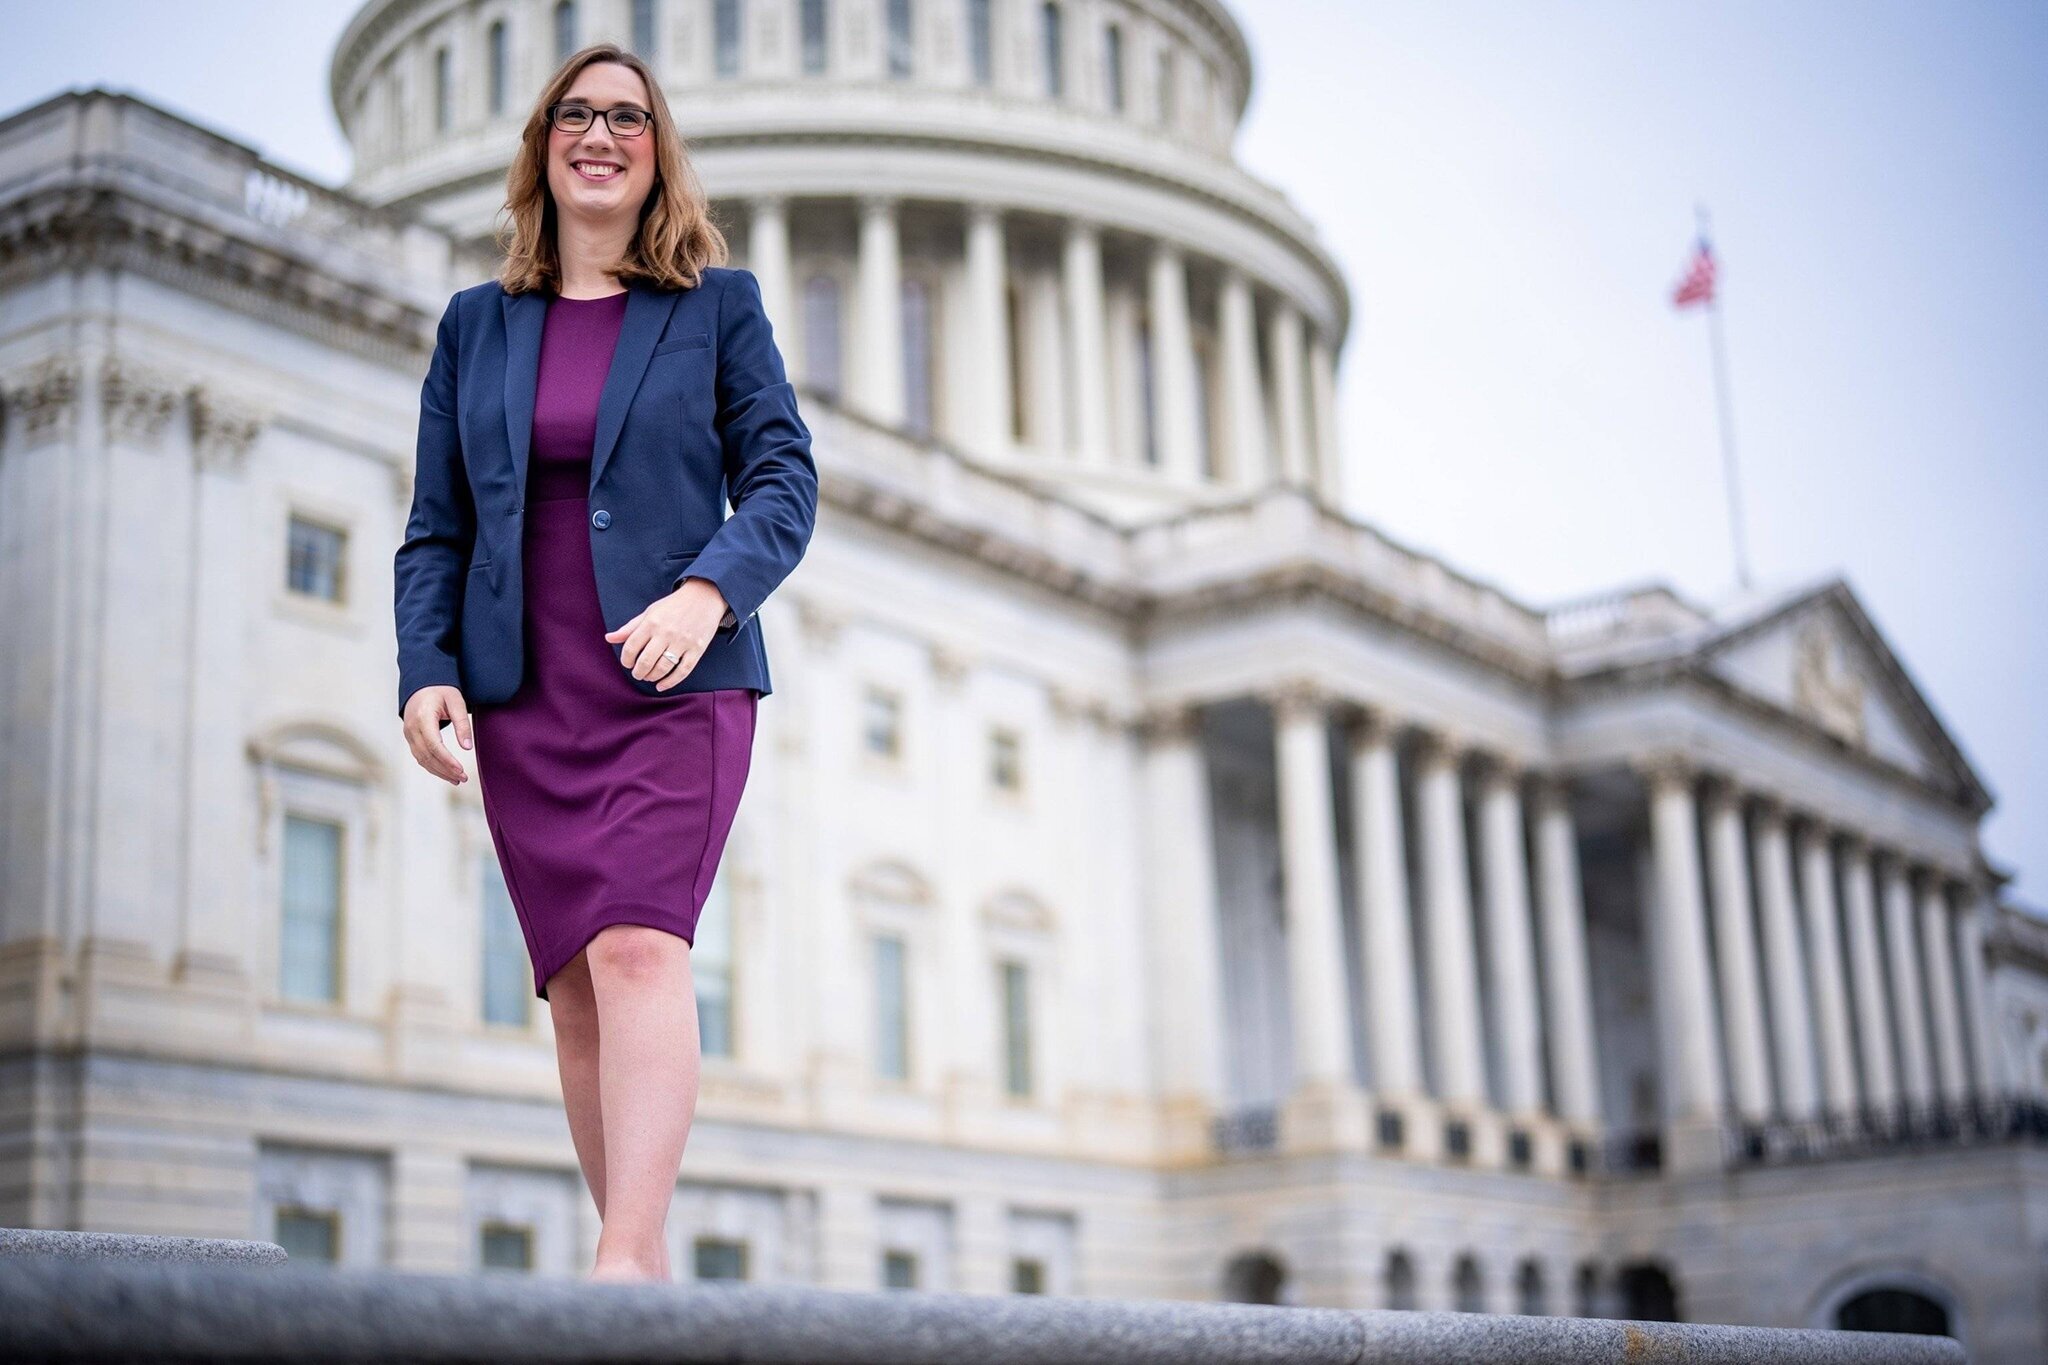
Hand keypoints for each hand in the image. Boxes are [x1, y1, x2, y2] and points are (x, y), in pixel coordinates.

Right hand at [403, 685, 471, 784]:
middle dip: (445, 770)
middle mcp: (412, 727)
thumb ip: (462, 723)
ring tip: (457, 779)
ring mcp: (408, 734)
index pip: (434, 744)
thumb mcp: (456, 702)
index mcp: (423, 717)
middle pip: (427, 755)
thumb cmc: (441, 691)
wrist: (422, 685)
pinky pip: (420, 756)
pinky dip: (432, 766)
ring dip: (439, 771)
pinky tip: (445, 773)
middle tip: (463, 778)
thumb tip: (467, 747)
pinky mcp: (410, 738)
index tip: (461, 770)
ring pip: (422, 759)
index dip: (447, 760)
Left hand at [606, 578, 728, 690]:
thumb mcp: (650, 612)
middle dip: (638, 672)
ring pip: (663, 667)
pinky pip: (683, 670)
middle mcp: (666, 633)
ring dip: (652, 677)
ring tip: (649, 677)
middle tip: (638, 674)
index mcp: (651, 622)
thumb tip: (608, 638)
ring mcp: (682, 642)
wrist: (704, 598)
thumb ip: (630, 628)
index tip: (627, 663)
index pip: (631, 646)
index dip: (626, 659)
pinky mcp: (697, 649)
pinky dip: (670, 682)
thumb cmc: (673, 606)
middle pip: (646, 661)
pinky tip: (661, 686)